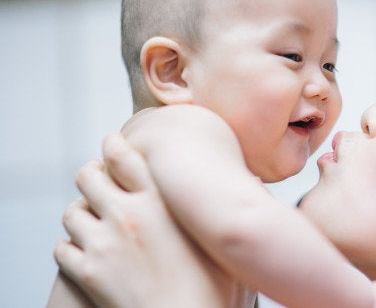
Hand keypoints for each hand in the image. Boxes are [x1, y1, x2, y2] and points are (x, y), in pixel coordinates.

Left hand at [54, 134, 232, 307]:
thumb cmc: (214, 288)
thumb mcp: (227, 239)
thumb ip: (233, 207)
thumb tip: (254, 181)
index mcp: (160, 201)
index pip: (121, 154)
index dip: (112, 146)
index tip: (112, 146)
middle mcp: (128, 215)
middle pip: (87, 176)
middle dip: (91, 178)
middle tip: (100, 187)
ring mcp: (104, 243)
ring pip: (71, 212)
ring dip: (80, 216)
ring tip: (91, 222)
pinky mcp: (88, 272)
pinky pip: (62, 249)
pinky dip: (70, 249)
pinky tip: (84, 253)